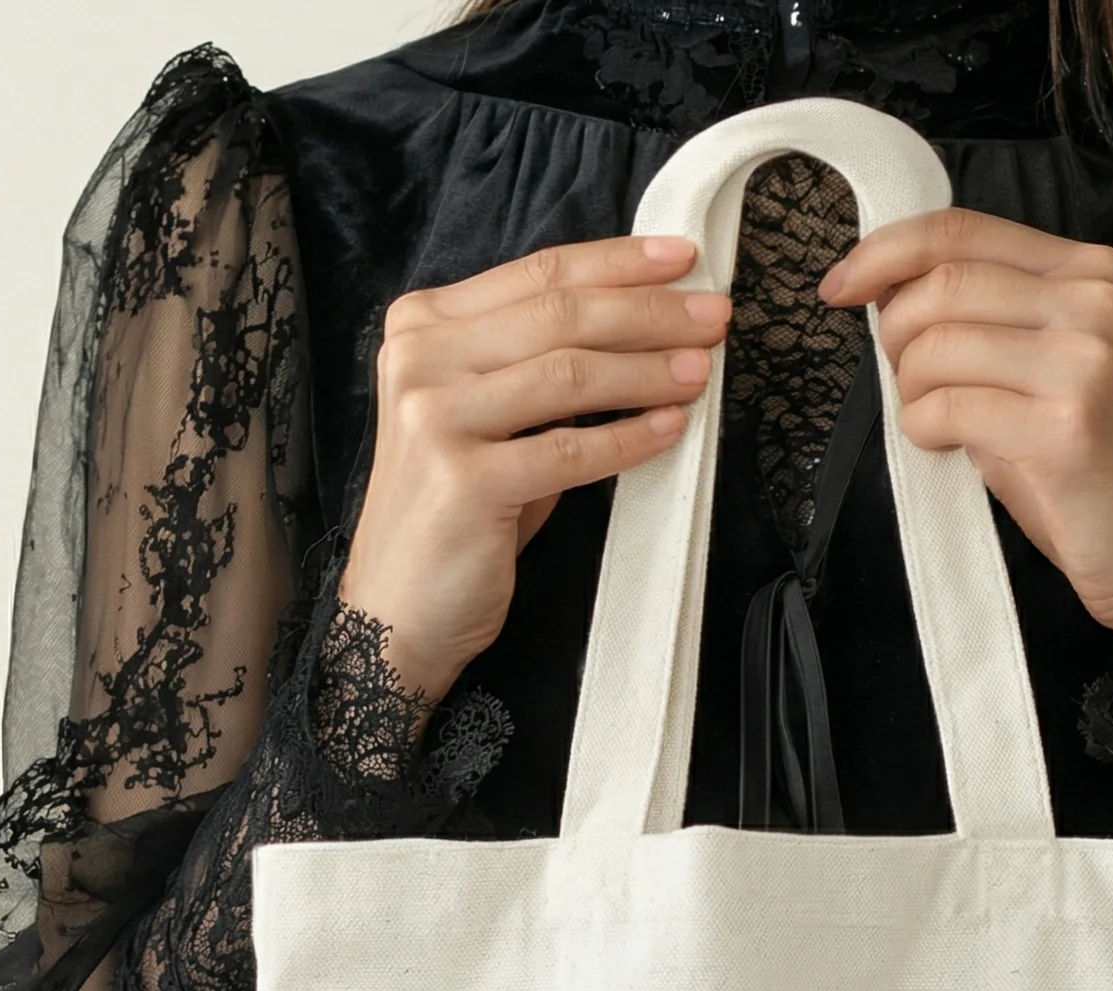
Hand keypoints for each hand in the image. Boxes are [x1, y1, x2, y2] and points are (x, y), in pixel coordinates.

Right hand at [337, 234, 731, 703]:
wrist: (398, 608)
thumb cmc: (458, 514)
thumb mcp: (490, 419)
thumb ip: (538, 365)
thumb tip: (640, 325)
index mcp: (423, 326)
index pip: (537, 275)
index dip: (618, 263)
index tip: (684, 259)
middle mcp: (420, 359)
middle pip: (558, 314)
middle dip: (648, 311)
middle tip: (714, 317)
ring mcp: (435, 417)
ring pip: (567, 372)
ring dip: (647, 370)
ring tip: (700, 371)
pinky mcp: (463, 481)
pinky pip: (569, 450)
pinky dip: (627, 440)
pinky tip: (670, 430)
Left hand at [819, 209, 1112, 716]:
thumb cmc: (1094, 473)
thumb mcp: (1050, 371)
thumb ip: (990, 324)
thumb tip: (892, 297)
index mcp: (1090, 273)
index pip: (961, 230)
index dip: (884, 252)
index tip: (840, 285)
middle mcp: (1092, 303)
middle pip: (941, 283)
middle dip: (894, 334)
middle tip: (904, 383)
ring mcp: (1082, 362)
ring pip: (936, 344)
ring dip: (910, 390)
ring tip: (934, 423)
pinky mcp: (1063, 427)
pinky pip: (946, 408)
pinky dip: (924, 430)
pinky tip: (947, 448)